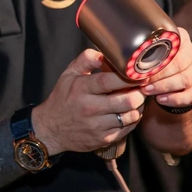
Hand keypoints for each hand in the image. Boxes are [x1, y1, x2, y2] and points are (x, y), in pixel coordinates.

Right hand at [32, 49, 146, 154]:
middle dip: (139, 93)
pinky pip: (128, 128)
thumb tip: (105, 53)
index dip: (128, 77)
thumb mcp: (68, 75)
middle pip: (127, 100)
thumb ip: (86, 60)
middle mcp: (89, 107)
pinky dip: (132, 119)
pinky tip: (127, 112)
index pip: (109, 81)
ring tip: (135, 99)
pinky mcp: (104, 139)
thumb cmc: (63, 98)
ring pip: (131, 115)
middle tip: (141, 87)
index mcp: (81, 89)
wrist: (51, 129)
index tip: (138, 73)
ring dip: (138, 107)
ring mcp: (97, 125)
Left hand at [139, 27, 191, 108]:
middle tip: (143, 82)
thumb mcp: (139, 56)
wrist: (162, 83)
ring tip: (148, 91)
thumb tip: (112, 53)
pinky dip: (175, 98)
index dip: (156, 58)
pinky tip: (161, 100)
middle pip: (179, 63)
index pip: (171, 46)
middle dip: (159, 74)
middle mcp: (191, 53)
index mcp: (177, 39)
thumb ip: (131, 52)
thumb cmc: (147, 65)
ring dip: (165, 86)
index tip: (141, 68)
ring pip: (186, 78)